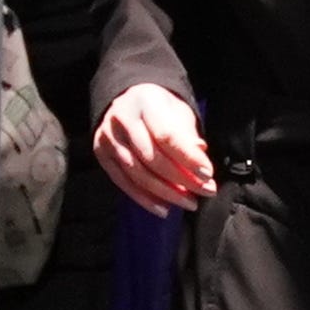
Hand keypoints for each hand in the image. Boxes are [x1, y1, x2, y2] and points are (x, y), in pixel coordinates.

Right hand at [94, 82, 217, 207]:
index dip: (188, 158)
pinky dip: (145, 199)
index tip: (208, 174)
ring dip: (166, 193)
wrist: (128, 101)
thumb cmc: (159, 108)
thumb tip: (200, 153)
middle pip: (152, 157)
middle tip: (205, 191)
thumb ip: (187, 134)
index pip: (167, 136)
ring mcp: (108, 137)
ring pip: (137, 173)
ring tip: (188, 202)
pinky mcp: (101, 154)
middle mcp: (121, 118)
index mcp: (144, 102)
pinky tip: (164, 208)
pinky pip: (123, 182)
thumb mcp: (178, 112)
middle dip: (182, 179)